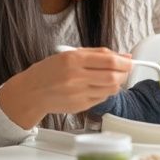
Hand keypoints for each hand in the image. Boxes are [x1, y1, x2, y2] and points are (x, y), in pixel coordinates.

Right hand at [0, 47, 131, 128]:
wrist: (31, 93)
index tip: (129, 61)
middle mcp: (76, 77)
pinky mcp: (80, 106)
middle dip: (125, 73)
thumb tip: (124, 56)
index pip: (109, 61)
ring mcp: (78, 93)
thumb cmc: (49, 71)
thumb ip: (98, 54)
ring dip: (117, 83)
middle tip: (125, 69)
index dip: (124, 62)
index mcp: (73, 59)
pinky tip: (98, 86)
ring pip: (111, 89)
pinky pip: (102, 98)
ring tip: (111, 77)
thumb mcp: (69, 54)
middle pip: (114, 76)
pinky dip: (106, 92)